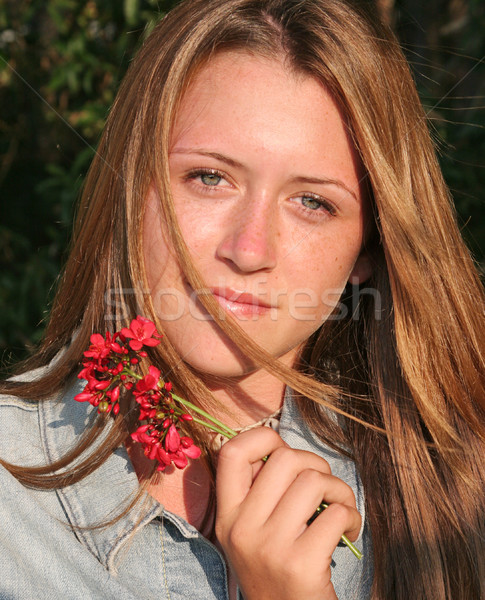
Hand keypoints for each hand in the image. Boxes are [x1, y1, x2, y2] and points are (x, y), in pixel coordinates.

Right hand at [215, 428, 360, 599]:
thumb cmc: (279, 570)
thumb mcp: (252, 533)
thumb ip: (258, 493)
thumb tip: (281, 448)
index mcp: (227, 516)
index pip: (232, 452)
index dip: (262, 438)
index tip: (284, 452)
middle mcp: (241, 529)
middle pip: (284, 459)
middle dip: (316, 464)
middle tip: (325, 488)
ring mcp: (269, 547)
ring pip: (313, 480)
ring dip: (340, 490)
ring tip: (341, 509)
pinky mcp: (300, 564)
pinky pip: (335, 513)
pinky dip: (351, 516)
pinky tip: (349, 531)